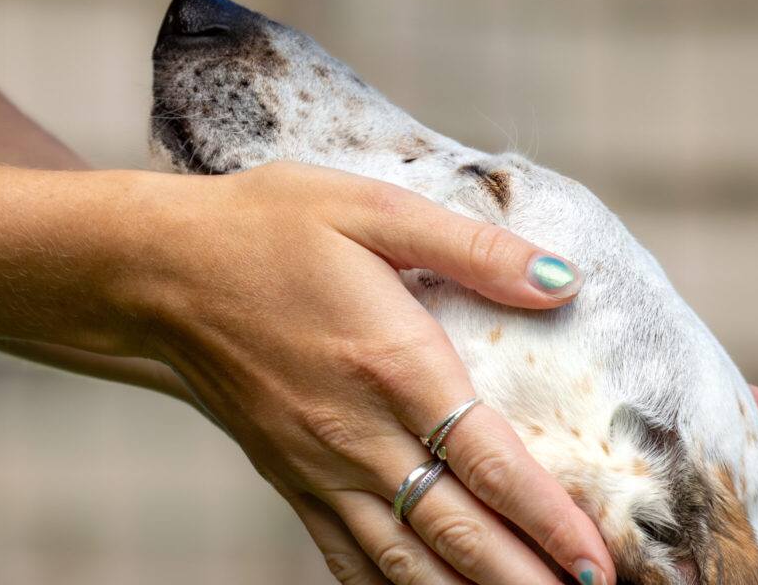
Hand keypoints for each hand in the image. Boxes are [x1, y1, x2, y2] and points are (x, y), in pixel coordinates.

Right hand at [85, 162, 613, 584]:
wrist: (159, 269)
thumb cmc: (266, 227)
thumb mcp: (371, 208)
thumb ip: (472, 248)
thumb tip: (563, 282)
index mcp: (394, 363)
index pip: (489, 464)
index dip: (551, 520)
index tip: (598, 560)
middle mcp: (357, 431)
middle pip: (457, 529)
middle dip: (526, 577)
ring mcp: (317, 464)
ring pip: (405, 559)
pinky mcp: (286, 476)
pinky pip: (343, 555)